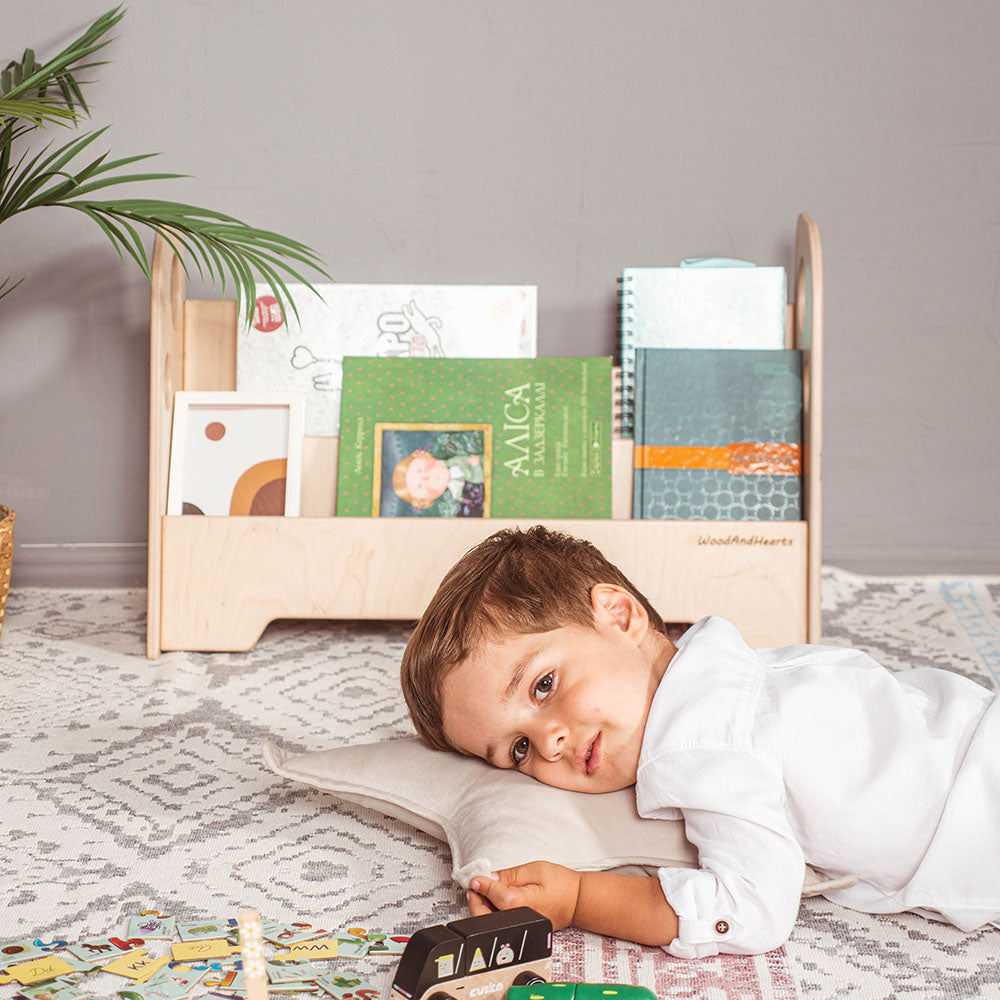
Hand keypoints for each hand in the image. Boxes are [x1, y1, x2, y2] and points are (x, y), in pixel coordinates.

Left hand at [467, 861, 581, 929]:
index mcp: (521, 904)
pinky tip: (497, 900)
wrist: (578, 900)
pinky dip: (495, 913)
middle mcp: (519, 920)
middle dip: (477, 902)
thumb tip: (489, 878)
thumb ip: (510, 874)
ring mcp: (521, 927)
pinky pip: (503, 923)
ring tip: (486, 891)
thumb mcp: (535, 869)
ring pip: (493, 923)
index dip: (481, 885)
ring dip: (484, 907)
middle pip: (487, 917)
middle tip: (476, 887)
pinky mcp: (523, 929)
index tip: (475, 878)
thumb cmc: (561, 884)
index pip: (493, 895)